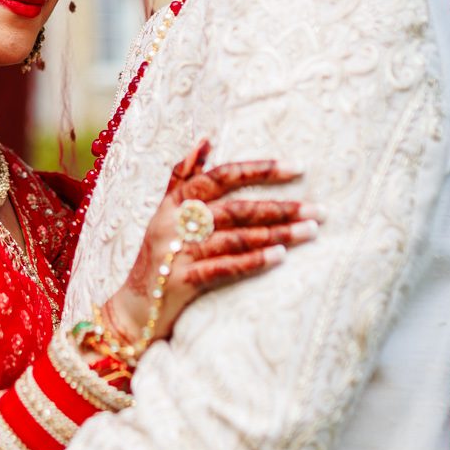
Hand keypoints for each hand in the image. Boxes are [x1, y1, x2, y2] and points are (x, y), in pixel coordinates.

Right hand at [105, 141, 314, 349]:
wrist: (131, 311)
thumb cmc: (157, 257)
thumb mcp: (164, 213)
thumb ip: (183, 176)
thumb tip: (206, 138)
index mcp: (174, 203)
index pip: (220, 176)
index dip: (258, 170)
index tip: (296, 168)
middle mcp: (174, 223)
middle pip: (235, 208)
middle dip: (281, 207)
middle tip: (318, 209)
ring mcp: (177, 253)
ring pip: (235, 237)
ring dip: (276, 234)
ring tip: (311, 232)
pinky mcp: (181, 282)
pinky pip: (223, 268)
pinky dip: (253, 260)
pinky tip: (280, 257)